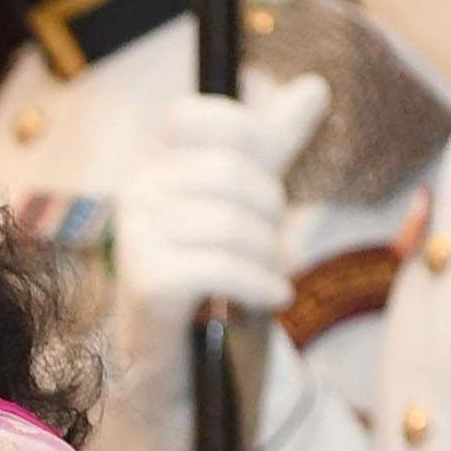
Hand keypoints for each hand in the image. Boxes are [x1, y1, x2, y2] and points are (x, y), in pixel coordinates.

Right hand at [111, 70, 327, 336]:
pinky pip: (222, 268)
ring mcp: (135, 239)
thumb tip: (315, 85)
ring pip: (231, 225)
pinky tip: (272, 298)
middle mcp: (135, 193)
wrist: (183, 365)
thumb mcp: (248, 201)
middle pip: (227, 173)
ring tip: (269, 277)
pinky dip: (261, 285)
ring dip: (268, 257)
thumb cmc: (215, 277)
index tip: (265, 177)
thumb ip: (274, 144)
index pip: (192, 116)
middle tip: (272, 245)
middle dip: (270, 211)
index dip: (243, 135)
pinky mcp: (148, 284)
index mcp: (154, 163)